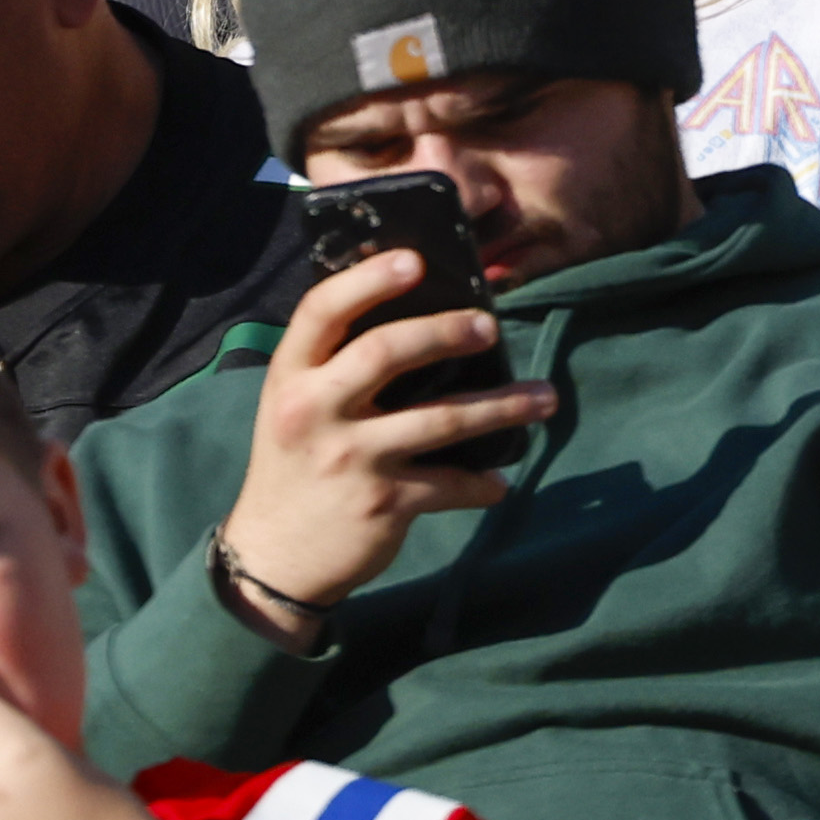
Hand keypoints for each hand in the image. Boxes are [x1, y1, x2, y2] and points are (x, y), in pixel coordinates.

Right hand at [221, 248, 554, 610]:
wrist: (274, 558)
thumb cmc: (295, 464)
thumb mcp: (294, 407)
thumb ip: (334, 366)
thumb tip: (414, 312)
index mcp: (291, 377)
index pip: (321, 311)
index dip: (368, 280)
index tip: (415, 260)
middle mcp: (315, 411)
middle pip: (384, 353)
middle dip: (444, 333)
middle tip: (489, 326)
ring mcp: (350, 459)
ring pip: (438, 420)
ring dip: (501, 407)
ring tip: (545, 397)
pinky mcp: (382, 504)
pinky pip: (448, 483)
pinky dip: (480, 484)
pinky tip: (499, 483)